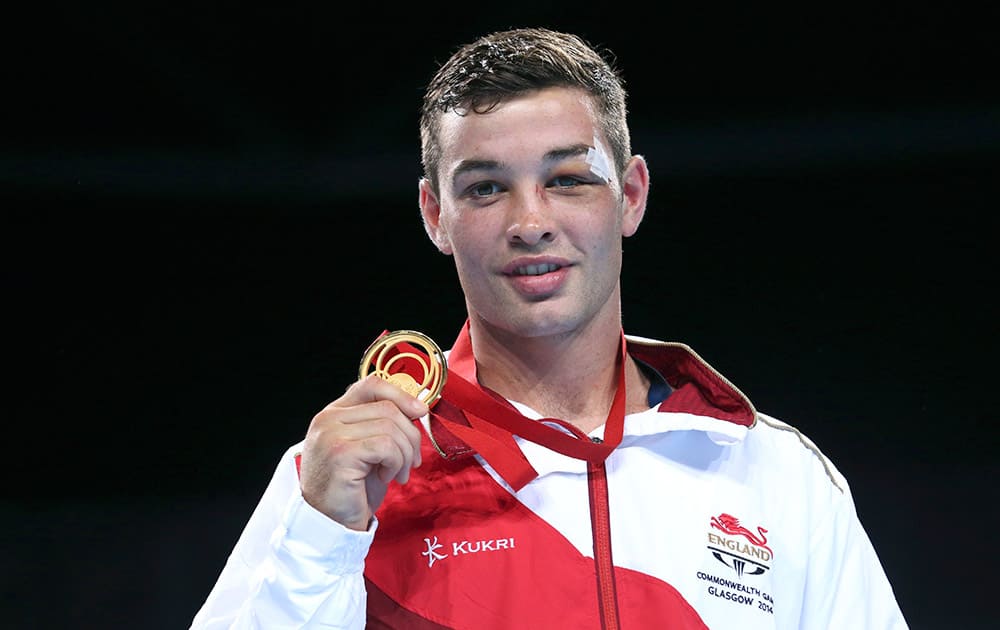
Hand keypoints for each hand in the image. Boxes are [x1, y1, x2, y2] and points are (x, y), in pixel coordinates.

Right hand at [299, 374, 427, 530]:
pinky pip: (387, 446)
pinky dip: (395, 462)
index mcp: (333, 414)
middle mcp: (328, 419)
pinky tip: (386, 477)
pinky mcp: (341, 454)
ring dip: (404, 454)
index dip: (401, 395)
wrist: (330, 524)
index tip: (420, 411)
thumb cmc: (352, 489)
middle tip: (412, 461)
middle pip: (388, 407)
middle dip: (410, 435)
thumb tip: (417, 408)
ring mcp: (331, 435)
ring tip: (397, 474)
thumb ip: (382, 425)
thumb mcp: (369, 449)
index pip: (371, 385)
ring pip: (391, 427)